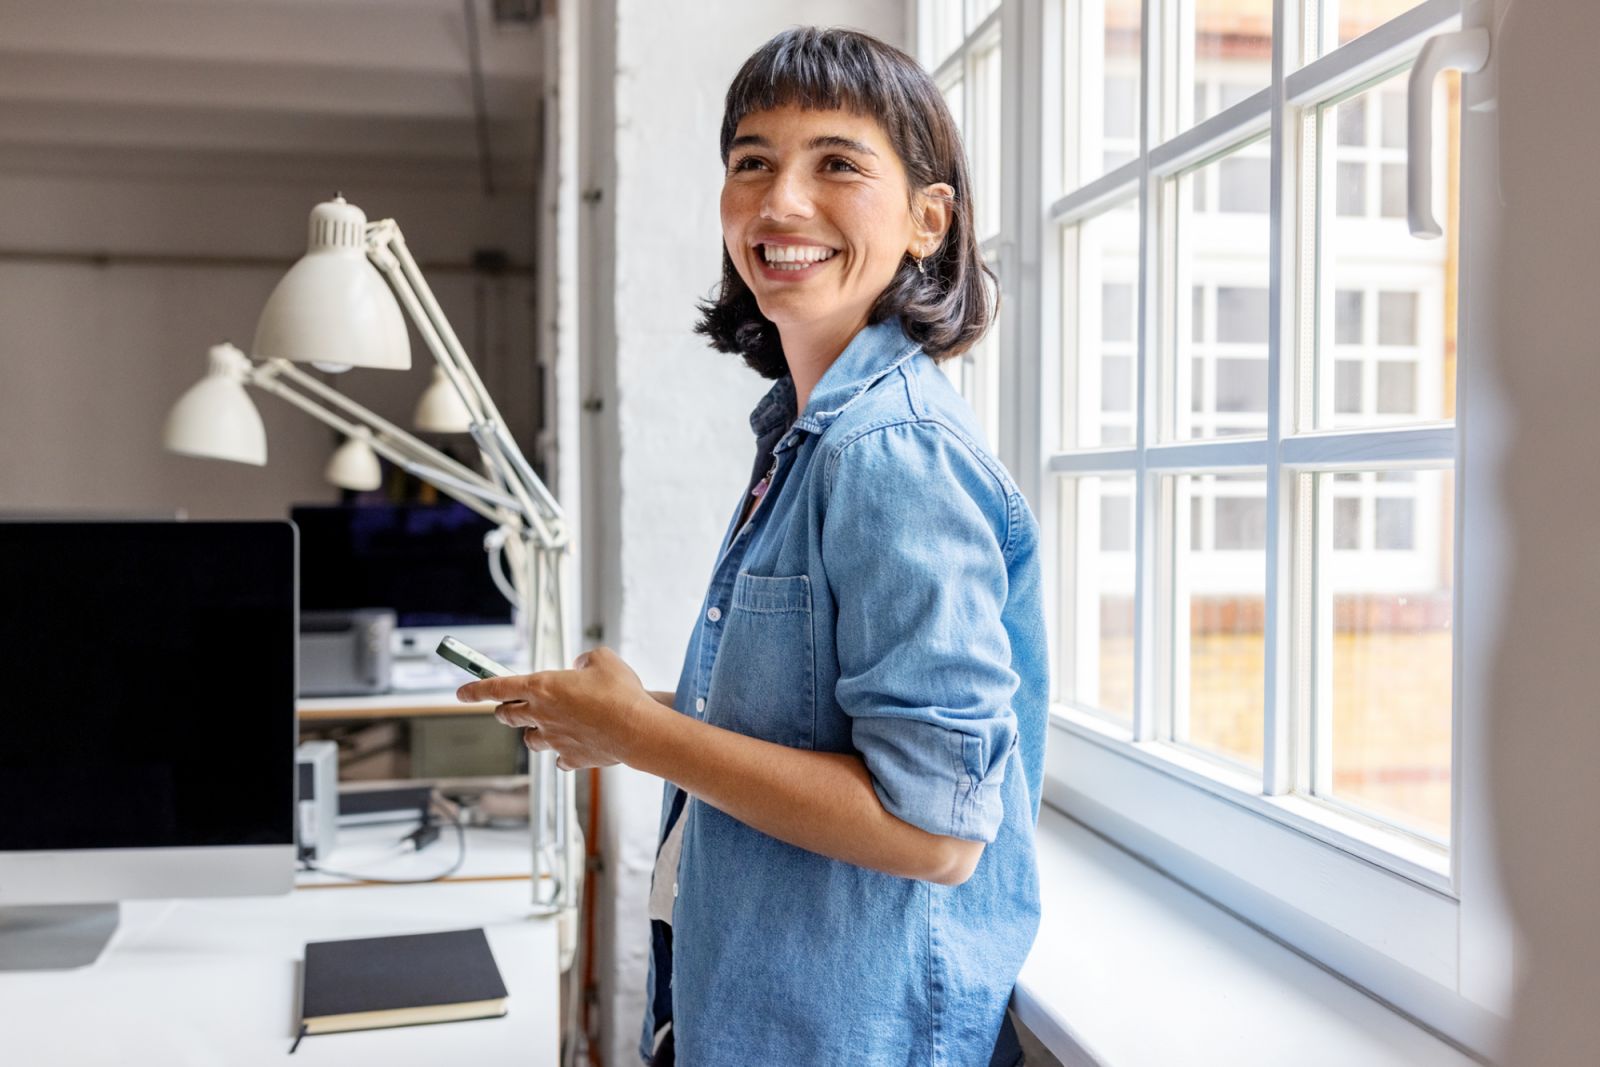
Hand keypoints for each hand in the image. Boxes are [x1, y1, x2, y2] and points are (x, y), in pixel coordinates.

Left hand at [455, 647, 660, 770]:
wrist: (635, 730)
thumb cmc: (620, 692)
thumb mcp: (603, 659)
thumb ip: (585, 659)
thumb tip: (580, 667)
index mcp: (542, 687)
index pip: (497, 687)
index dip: (475, 689)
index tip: (461, 692)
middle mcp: (541, 715)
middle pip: (508, 715)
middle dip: (505, 710)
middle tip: (510, 707)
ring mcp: (554, 739)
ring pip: (529, 740)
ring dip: (533, 732)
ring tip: (547, 726)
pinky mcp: (570, 758)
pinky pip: (558, 758)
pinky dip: (562, 753)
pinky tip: (573, 746)